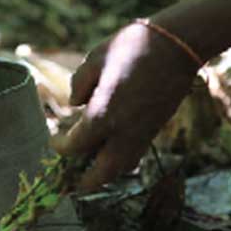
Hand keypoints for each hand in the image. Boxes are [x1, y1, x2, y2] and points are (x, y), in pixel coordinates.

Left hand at [50, 21, 198, 191]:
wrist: (178, 45)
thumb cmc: (131, 46)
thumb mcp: (95, 59)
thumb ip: (79, 84)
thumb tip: (75, 104)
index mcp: (103, 114)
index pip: (76, 146)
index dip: (61, 148)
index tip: (53, 143)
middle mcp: (123, 131)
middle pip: (103, 172)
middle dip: (86, 182)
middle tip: (73, 185)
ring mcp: (143, 132)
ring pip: (123, 167)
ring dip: (105, 174)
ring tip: (90, 170)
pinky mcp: (156, 128)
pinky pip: (136, 154)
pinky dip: (121, 161)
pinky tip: (111, 151)